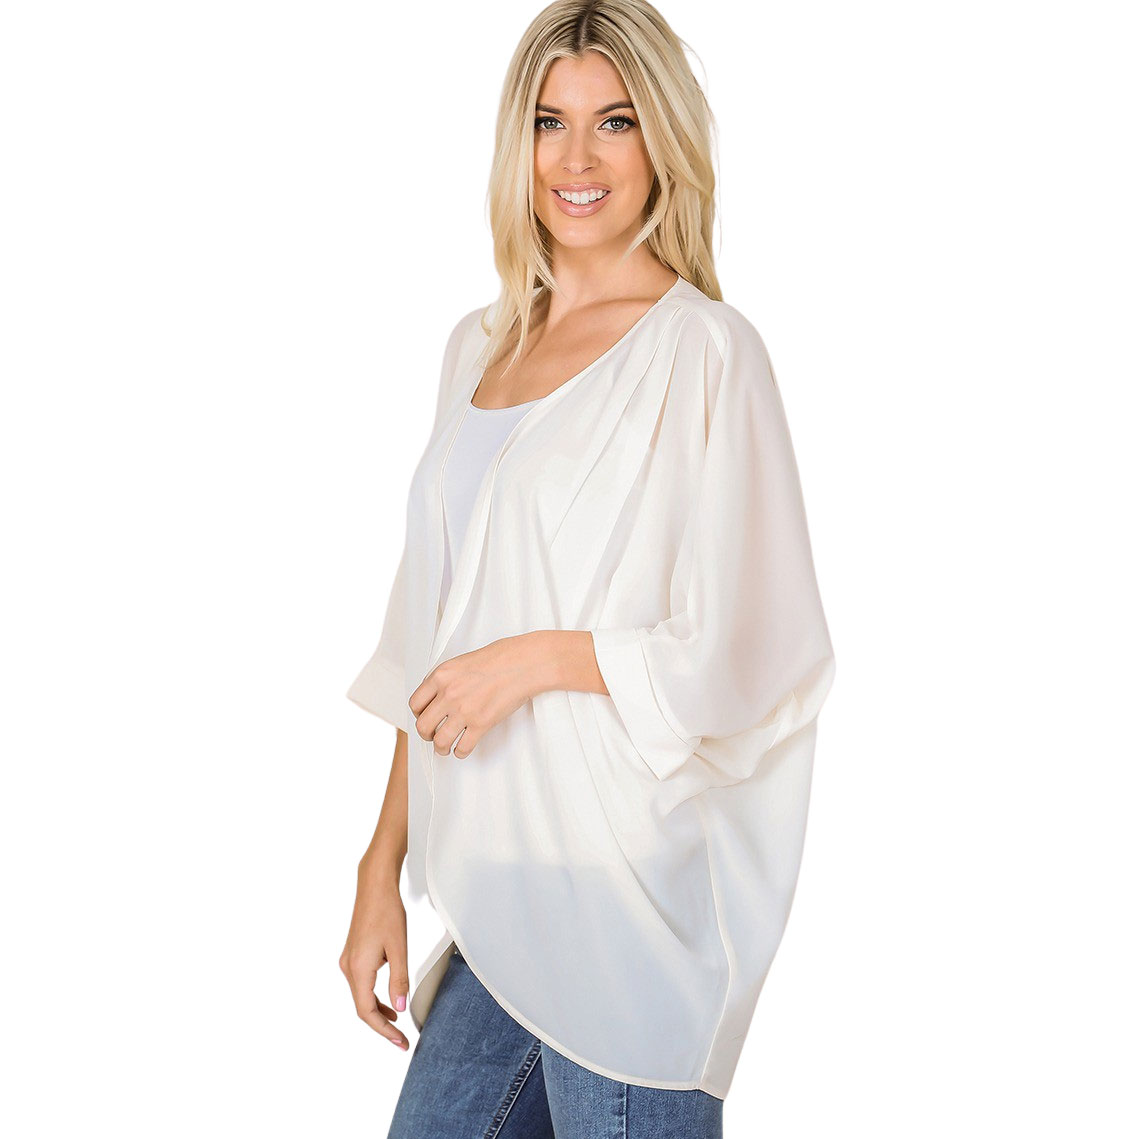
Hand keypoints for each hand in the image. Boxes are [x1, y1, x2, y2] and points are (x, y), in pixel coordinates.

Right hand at [339, 866, 409, 1050]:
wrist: (374, 886)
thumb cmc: (387, 912)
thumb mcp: (399, 948)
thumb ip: (399, 980)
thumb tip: (399, 1009)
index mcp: (358, 969)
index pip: (367, 1011)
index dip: (383, 1031)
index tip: (400, 1042)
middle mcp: (348, 968)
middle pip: (362, 1007)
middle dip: (381, 1025)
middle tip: (401, 1039)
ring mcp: (348, 961)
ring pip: (361, 995)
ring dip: (378, 1011)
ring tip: (397, 1023)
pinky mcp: (352, 954)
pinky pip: (361, 983)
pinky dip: (374, 995)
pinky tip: (388, 1000)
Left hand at [409, 634, 541, 758]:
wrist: (523, 663)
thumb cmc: (499, 658)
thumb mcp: (462, 662)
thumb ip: (446, 679)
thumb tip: (437, 696)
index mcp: (441, 676)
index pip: (415, 704)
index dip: (418, 715)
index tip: (424, 717)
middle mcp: (449, 694)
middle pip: (423, 726)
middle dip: (426, 734)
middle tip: (432, 735)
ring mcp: (464, 710)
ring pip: (440, 741)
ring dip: (441, 748)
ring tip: (445, 747)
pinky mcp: (481, 724)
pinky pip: (463, 747)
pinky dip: (460, 752)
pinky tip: (462, 748)